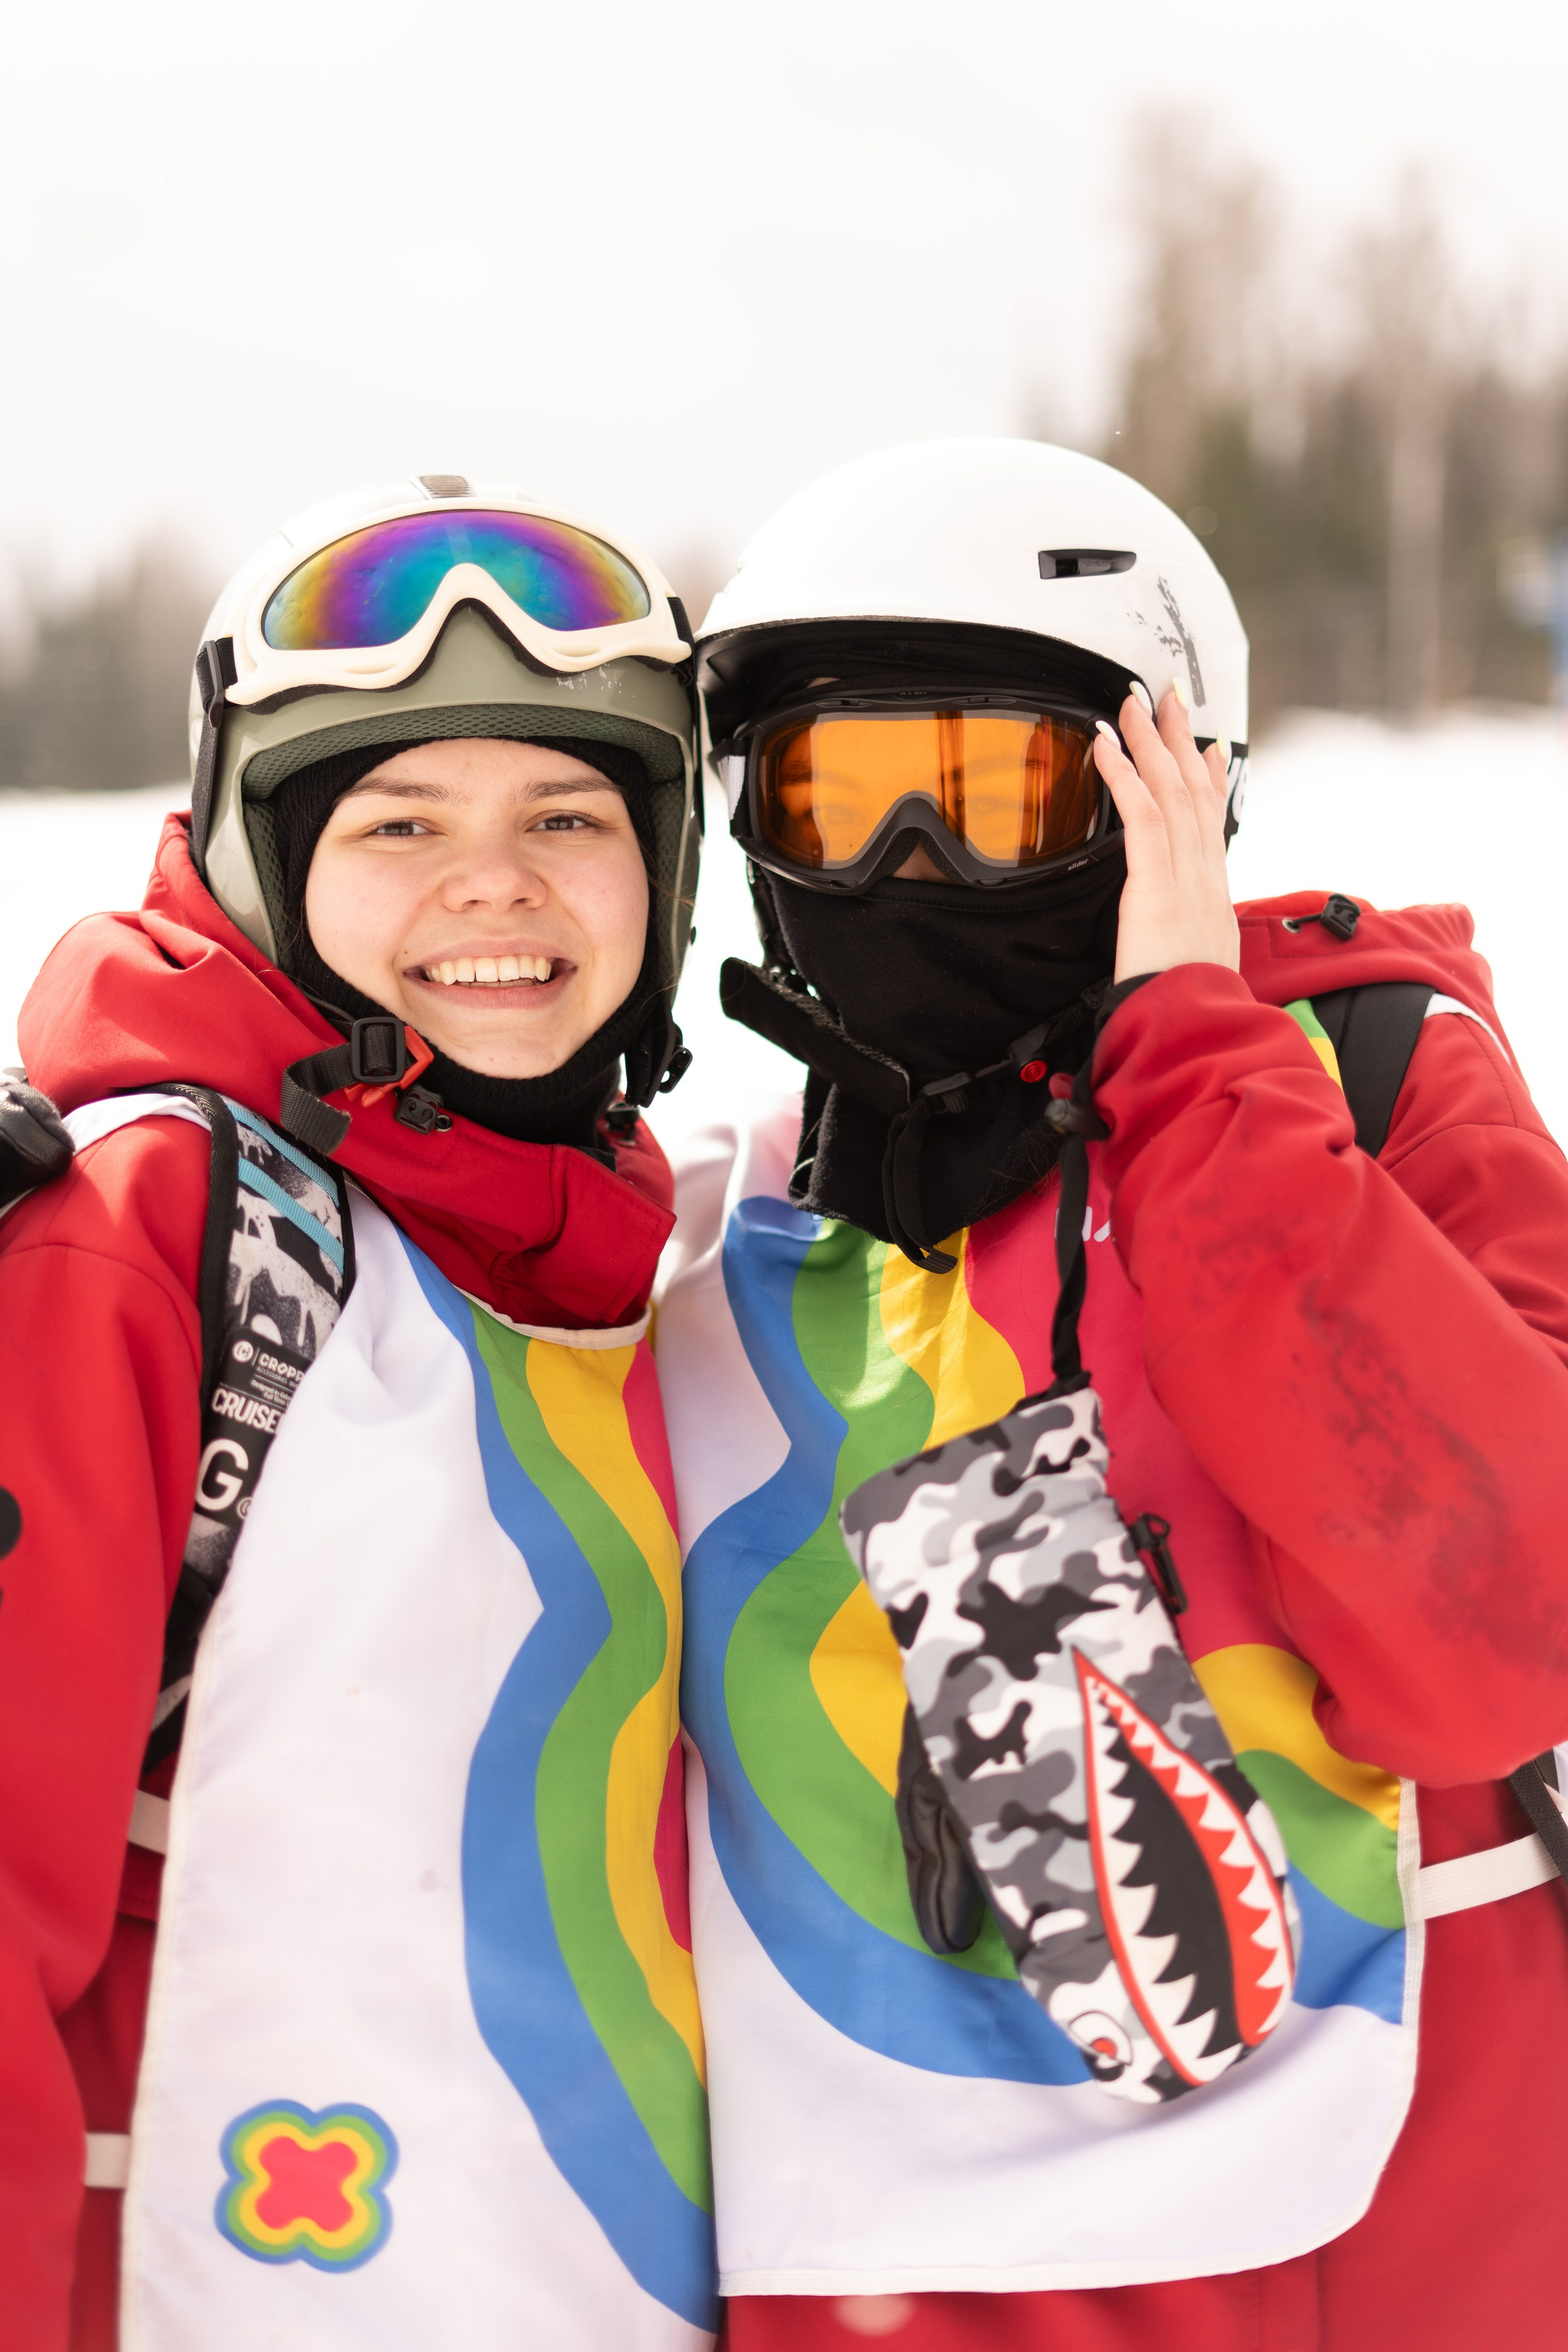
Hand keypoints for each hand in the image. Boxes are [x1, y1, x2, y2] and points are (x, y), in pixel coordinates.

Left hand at [1092, 686, 1238, 982]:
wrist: (1193, 1032)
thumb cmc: (1187, 1010)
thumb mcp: (1197, 968)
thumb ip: (1188, 944)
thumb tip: (1182, 940)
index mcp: (1213, 897)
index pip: (1213, 824)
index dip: (1210, 779)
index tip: (1206, 747)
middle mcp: (1206, 877)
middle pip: (1194, 793)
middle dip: (1179, 740)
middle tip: (1166, 698)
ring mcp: (1187, 876)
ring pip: (1170, 792)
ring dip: (1149, 742)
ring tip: (1130, 704)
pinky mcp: (1157, 884)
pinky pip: (1141, 815)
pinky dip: (1123, 774)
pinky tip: (1106, 745)